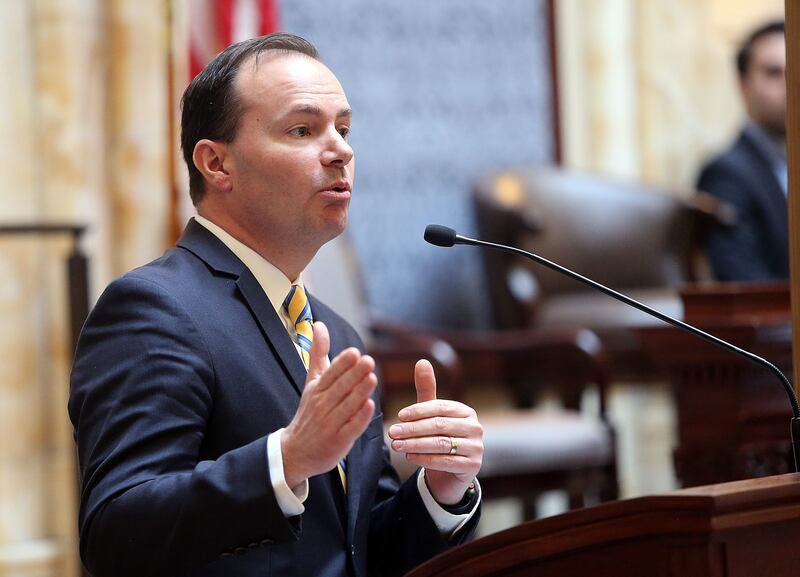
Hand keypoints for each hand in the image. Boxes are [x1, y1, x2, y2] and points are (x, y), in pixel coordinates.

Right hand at [281, 322, 376, 488]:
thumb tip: (320, 324)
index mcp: (316, 389)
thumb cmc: (310, 411)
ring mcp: (330, 424)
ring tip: (372, 379)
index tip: (354, 352)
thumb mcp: (312, 381)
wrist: (296, 451)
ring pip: (347, 406)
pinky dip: (359, 417)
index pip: (330, 374)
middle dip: (354, 375)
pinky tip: (369, 406)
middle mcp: (322, 405)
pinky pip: (351, 427)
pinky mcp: (338, 441)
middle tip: (368, 361)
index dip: (342, 364)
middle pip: (340, 388)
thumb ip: (319, 353)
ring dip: (360, 392)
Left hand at [388, 360, 482, 504]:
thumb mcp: (432, 413)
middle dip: (412, 429)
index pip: (440, 408)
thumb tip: (421, 361)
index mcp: (466, 411)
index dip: (418, 411)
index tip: (399, 415)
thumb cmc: (440, 436)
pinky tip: (408, 457)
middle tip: (392, 432)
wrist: (451, 472)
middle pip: (439, 425)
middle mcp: (475, 427)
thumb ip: (427, 389)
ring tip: (396, 445)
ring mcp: (476, 447)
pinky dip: (424, 459)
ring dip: (415, 444)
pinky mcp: (472, 466)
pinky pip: (445, 462)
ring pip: (441, 444)